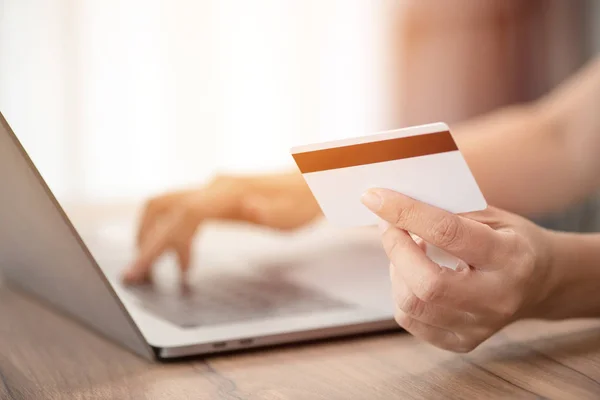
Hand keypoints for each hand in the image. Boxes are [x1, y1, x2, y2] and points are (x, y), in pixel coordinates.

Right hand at [123, 171, 320, 283]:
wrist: (312, 185)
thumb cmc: (302, 204)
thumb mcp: (291, 215)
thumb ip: (268, 212)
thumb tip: (249, 206)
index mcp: (227, 194)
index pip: (179, 216)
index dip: (155, 243)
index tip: (139, 269)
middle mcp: (213, 187)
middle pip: (161, 207)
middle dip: (143, 241)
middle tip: (135, 275)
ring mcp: (211, 190)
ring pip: (165, 206)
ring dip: (152, 236)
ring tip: (155, 270)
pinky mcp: (214, 196)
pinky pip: (180, 212)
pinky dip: (170, 234)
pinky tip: (182, 259)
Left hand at [361, 188, 556, 352]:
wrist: (542, 282)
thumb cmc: (511, 240)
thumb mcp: (491, 215)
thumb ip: (448, 211)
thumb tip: (394, 204)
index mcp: (510, 256)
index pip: (449, 233)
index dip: (405, 212)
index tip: (375, 197)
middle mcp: (498, 297)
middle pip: (427, 282)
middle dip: (395, 247)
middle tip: (388, 224)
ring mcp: (480, 325)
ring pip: (413, 305)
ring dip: (396, 270)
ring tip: (407, 248)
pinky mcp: (463, 341)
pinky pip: (412, 321)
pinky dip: (401, 292)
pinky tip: (412, 274)